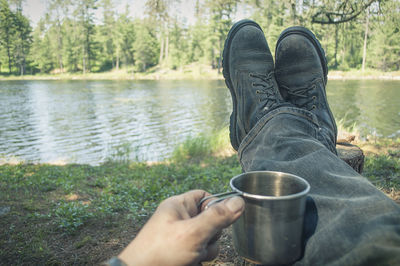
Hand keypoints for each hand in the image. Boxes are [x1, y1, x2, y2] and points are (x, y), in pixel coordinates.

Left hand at [118, 190, 244, 265]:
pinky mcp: (182, 253)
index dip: (217, 206)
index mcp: (178, 206)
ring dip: (207, 250)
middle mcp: (180, 220)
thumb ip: (217, 217)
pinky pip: (201, 252)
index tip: (222, 218)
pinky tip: (190, 263)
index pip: (205, 196)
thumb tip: (239, 201)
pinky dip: (199, 259)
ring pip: (208, 240)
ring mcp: (181, 238)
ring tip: (193, 256)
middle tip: (201, 241)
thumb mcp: (193, 232)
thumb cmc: (160, 253)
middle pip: (211, 220)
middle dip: (212, 235)